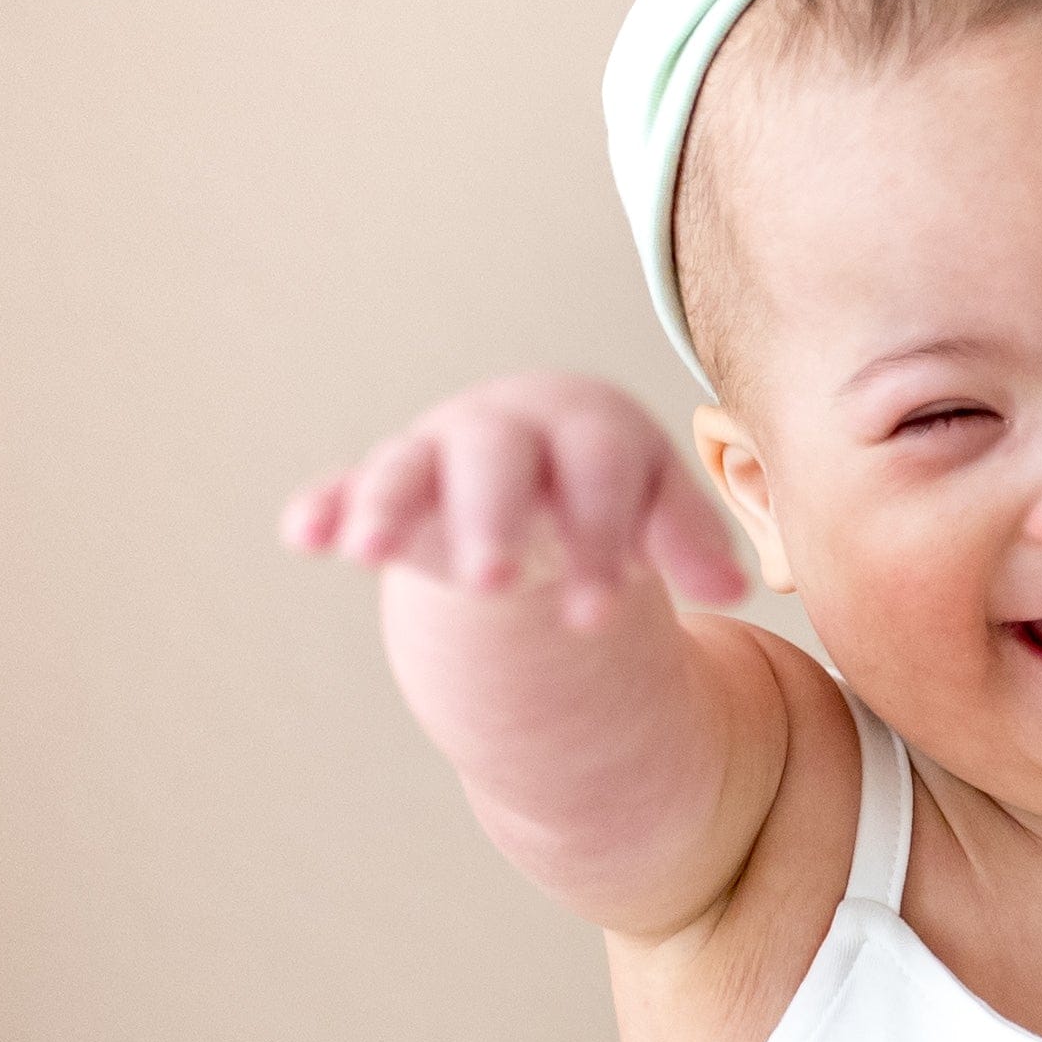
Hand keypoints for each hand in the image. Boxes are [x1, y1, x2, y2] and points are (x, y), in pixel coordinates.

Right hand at [282, 375, 747, 630]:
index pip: (596, 471)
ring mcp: (440, 454)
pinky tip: (305, 537)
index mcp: (589, 428)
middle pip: (497, 461)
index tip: (599, 614)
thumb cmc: (612, 487)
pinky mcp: (389, 487)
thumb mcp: (657, 508)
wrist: (540, 455)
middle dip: (493, 517)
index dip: (597, 536)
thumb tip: (736, 586)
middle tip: (493, 581)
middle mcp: (508, 431)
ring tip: (370, 553)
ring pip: (409, 468)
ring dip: (392, 507)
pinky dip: (328, 508)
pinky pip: (349, 490)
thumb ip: (692, 541)